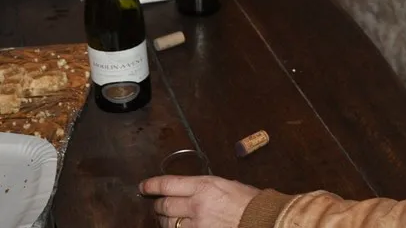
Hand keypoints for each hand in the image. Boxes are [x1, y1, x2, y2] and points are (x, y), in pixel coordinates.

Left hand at [139, 175, 260, 227]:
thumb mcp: (225, 184)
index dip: (152, 185)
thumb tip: (187, 190)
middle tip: (158, 205)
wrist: (260, 219)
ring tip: (169, 218)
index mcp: (204, 186)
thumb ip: (204, 187)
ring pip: (168, 223)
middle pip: (164, 205)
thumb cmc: (248, 200)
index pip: (168, 184)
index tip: (143, 186)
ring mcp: (196, 225)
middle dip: (158, 205)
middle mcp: (196, 205)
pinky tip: (179, 227)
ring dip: (166, 220)